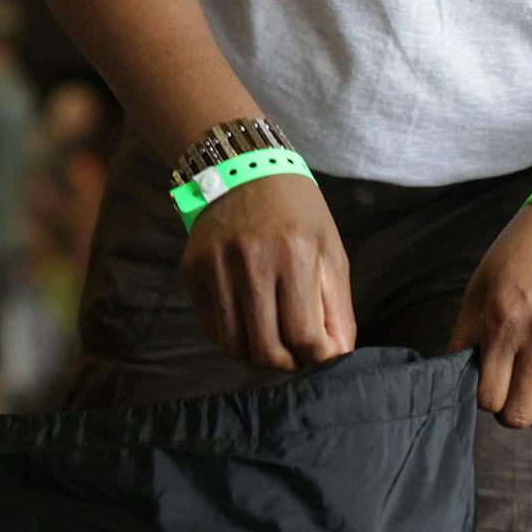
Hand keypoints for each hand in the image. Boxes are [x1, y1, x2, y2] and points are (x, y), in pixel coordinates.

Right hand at [182, 174, 356, 369]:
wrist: (242, 169)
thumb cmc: (297, 212)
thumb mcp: (330, 251)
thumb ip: (337, 308)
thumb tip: (335, 357)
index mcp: (294, 255)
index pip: (304, 337)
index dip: (317, 355)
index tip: (321, 349)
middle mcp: (251, 262)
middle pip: (266, 350)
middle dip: (287, 362)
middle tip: (296, 351)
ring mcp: (217, 268)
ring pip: (235, 347)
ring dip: (258, 355)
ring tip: (272, 340)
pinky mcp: (194, 272)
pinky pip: (212, 329)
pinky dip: (233, 338)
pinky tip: (248, 322)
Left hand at [448, 187, 531, 428]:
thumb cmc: (524, 253)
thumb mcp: (481, 285)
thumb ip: (468, 332)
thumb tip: (459, 372)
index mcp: (502, 321)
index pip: (487, 396)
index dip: (484, 400)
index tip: (488, 390)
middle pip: (520, 412)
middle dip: (511, 413)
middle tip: (511, 400)